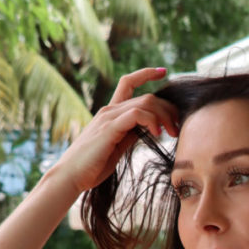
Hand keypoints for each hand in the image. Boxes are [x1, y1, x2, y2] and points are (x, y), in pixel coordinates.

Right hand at [50, 67, 179, 199]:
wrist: (71, 176)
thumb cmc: (92, 166)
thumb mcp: (118, 147)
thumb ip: (131, 134)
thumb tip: (148, 128)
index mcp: (111, 113)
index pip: (128, 82)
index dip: (146, 73)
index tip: (163, 72)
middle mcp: (109, 110)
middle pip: (146, 96)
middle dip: (168, 109)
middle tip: (177, 127)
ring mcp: (108, 117)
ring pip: (145, 103)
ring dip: (164, 116)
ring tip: (172, 133)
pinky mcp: (109, 128)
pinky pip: (136, 114)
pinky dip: (152, 121)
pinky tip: (157, 134)